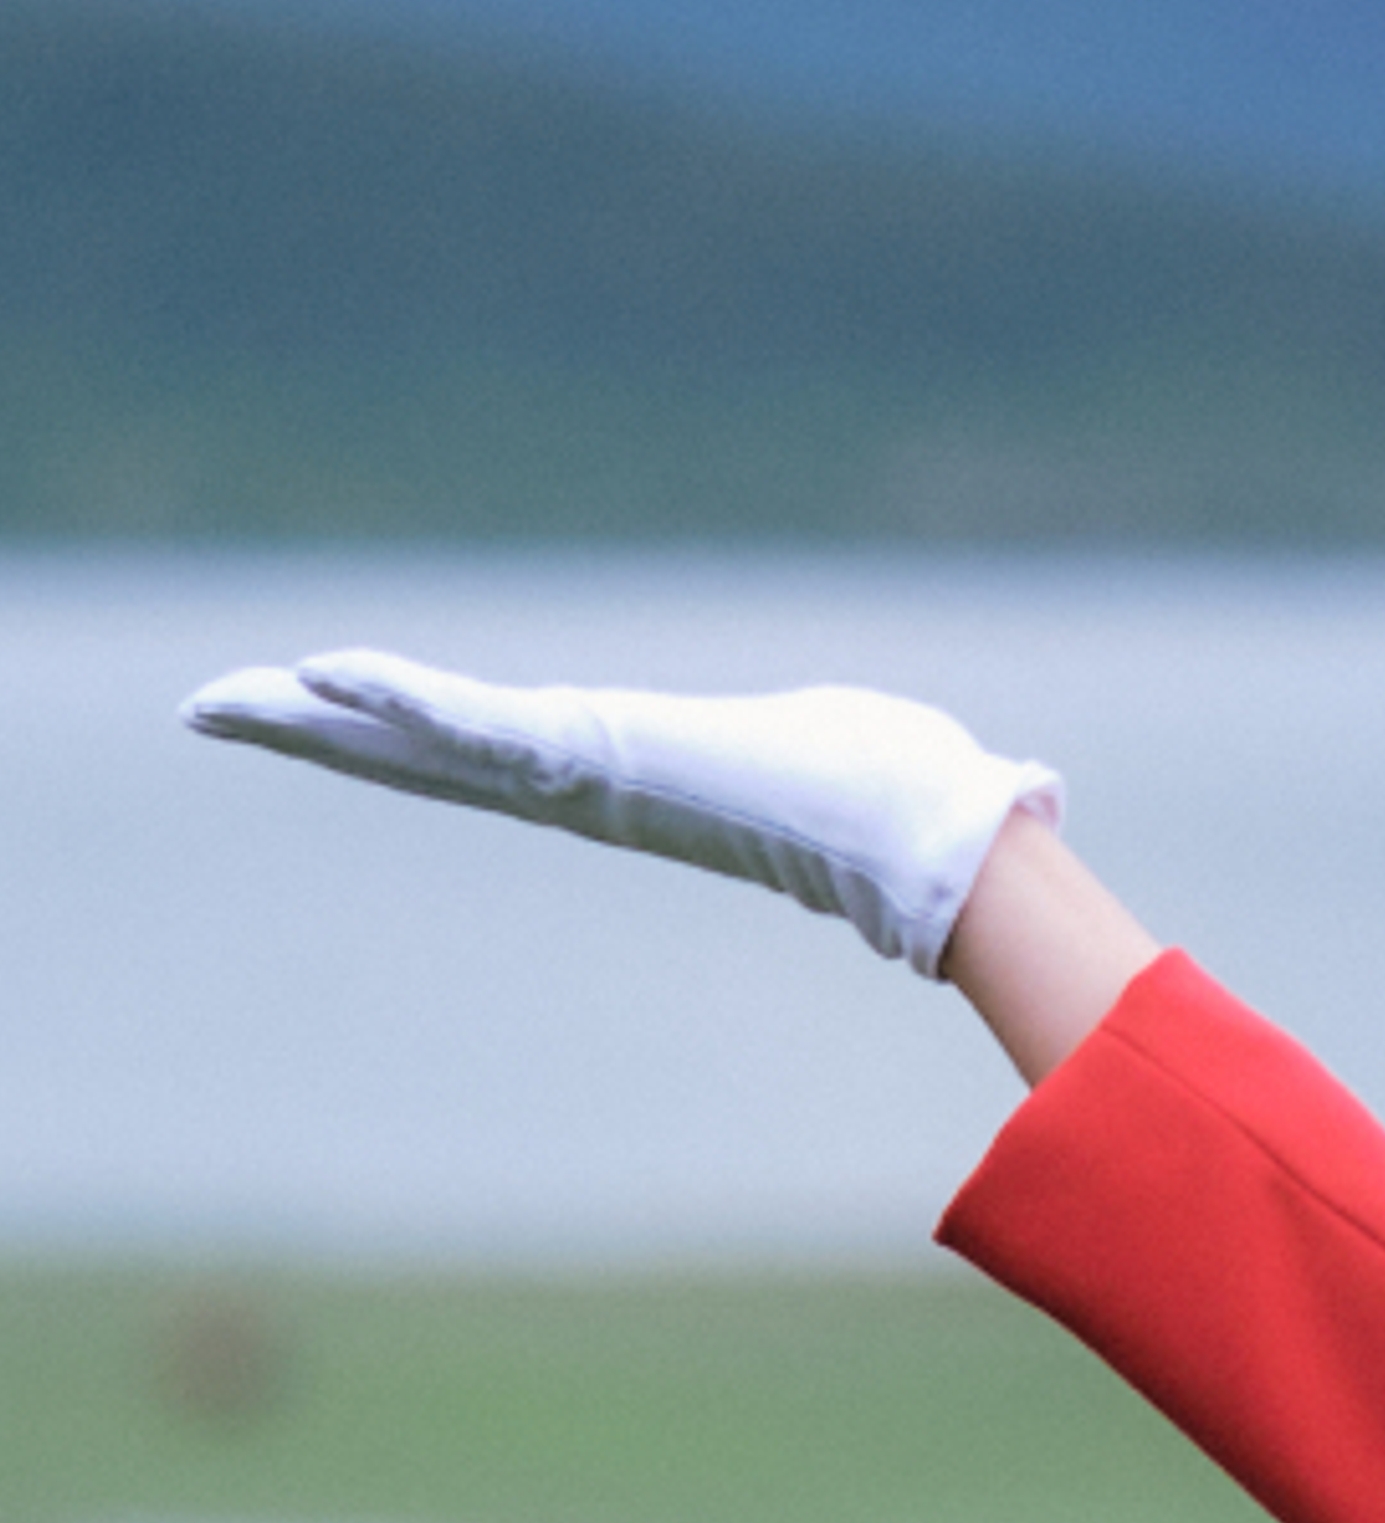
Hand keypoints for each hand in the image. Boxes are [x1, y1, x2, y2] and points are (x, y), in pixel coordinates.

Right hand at [179, 647, 1057, 975]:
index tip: (335, 710)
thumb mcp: (872, 752)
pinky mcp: (601, 763)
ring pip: (430, 752)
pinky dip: (406, 702)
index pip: (498, 752)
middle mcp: (594, 788)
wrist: (929, 842)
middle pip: (429, 760)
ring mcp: (590, 780)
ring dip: (324, 724)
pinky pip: (482, 728)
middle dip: (322, 735)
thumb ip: (899, 764)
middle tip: (216, 708)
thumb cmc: (916, 801)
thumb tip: (1029, 787)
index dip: (414, 733)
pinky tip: (327, 679)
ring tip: (227, 702)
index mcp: (636, 778)